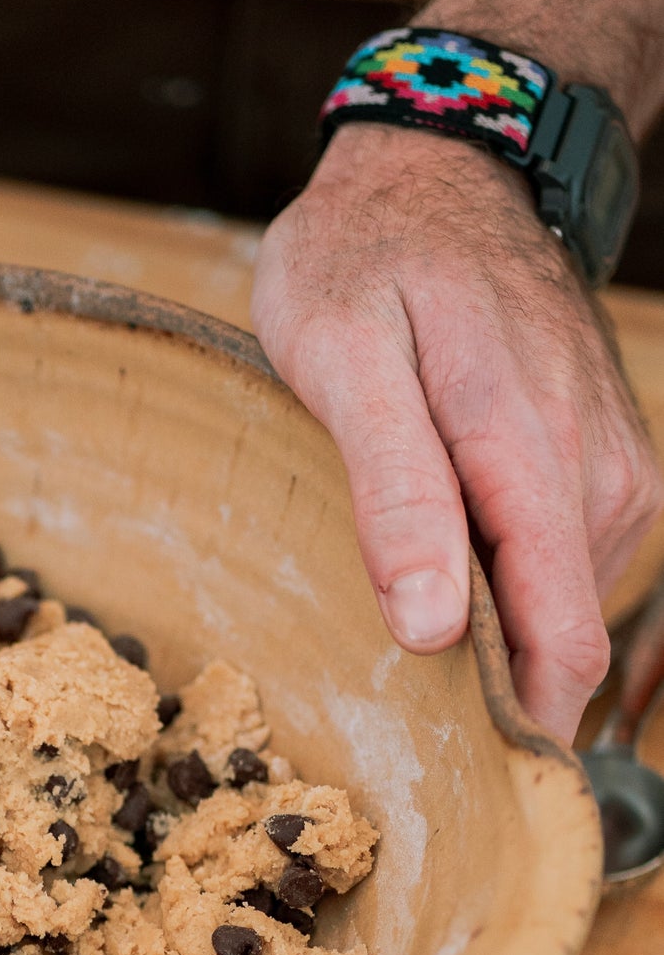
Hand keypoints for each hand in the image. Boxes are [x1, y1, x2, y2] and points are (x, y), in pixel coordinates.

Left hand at [252, 123, 663, 740]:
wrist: (444, 167)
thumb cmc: (367, 259)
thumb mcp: (341, 357)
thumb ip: (394, 491)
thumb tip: (434, 628)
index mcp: (527, 453)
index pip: (556, 641)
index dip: (515, 729)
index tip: (457, 787)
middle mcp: (596, 472)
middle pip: (561, 640)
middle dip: (492, 690)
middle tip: (395, 700)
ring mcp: (612, 466)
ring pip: (563, 606)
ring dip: (496, 630)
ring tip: (408, 604)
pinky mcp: (604, 464)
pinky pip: (562, 563)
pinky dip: (509, 583)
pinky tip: (448, 560)